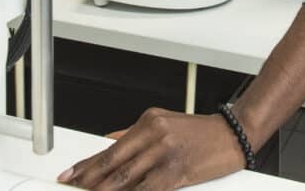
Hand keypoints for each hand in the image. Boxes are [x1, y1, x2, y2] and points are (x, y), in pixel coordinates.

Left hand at [57, 108, 245, 189]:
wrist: (233, 135)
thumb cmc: (201, 132)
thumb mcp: (164, 122)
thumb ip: (134, 134)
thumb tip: (107, 142)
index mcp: (149, 121)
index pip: (110, 146)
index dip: (88, 163)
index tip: (71, 173)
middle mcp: (155, 134)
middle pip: (114, 162)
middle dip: (90, 178)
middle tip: (73, 186)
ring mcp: (165, 153)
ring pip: (127, 177)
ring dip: (106, 189)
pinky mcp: (177, 171)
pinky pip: (148, 189)